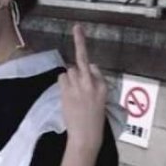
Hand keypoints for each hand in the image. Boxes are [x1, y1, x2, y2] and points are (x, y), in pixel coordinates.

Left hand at [58, 23, 106, 151]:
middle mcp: (92, 83)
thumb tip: (91, 67)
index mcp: (103, 86)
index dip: (85, 60)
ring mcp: (79, 87)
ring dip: (69, 78)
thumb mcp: (102, 100)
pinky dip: (62, 83)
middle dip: (78, 55)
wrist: (86, 137)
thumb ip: (97, 82)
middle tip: (77, 37)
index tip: (78, 29)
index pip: (93, 66)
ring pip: (69, 71)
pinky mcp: (67, 93)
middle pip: (80, 61)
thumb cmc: (94, 121)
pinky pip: (62, 79)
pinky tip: (67, 94)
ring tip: (72, 93)